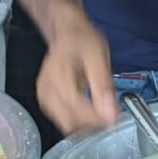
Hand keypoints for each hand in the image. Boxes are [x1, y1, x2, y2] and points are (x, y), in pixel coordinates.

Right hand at [36, 9, 118, 133]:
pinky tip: (90, 115)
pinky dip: (78, 122)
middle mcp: (46, 89)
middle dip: (91, 125)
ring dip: (85, 126)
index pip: (75, 106)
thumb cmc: (82, 40)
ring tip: (102, 117)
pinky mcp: (46, 101)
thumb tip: (110, 114)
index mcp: (58, 75)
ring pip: (65, 124)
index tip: (112, 120)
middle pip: (68, 120)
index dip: (94, 118)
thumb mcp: (98, 56)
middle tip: (110, 121)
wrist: (67, 32)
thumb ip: (103, 86)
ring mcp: (44, 97)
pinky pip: (62, 120)